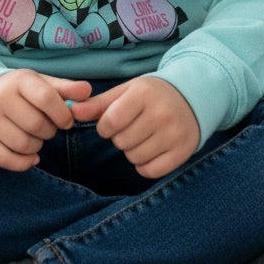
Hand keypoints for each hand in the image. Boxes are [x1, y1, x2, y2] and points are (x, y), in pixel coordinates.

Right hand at [0, 71, 91, 171]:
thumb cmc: (19, 91)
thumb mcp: (41, 83)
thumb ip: (66, 88)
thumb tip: (88, 91)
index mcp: (18, 81)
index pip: (46, 98)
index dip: (63, 114)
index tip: (66, 121)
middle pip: (37, 125)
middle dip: (50, 131)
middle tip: (47, 128)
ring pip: (23, 144)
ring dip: (37, 146)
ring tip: (35, 137)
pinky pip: (6, 160)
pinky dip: (24, 162)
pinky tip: (31, 156)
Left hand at [71, 76, 198, 178]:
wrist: (190, 98)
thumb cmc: (149, 95)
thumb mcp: (124, 92)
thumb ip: (97, 104)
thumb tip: (72, 112)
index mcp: (143, 94)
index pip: (110, 121)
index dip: (105, 127)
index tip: (111, 123)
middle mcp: (161, 113)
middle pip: (122, 141)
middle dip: (120, 137)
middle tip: (132, 127)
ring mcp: (174, 134)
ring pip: (134, 157)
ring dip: (132, 151)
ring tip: (142, 136)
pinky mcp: (183, 151)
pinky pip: (151, 171)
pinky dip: (145, 165)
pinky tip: (151, 149)